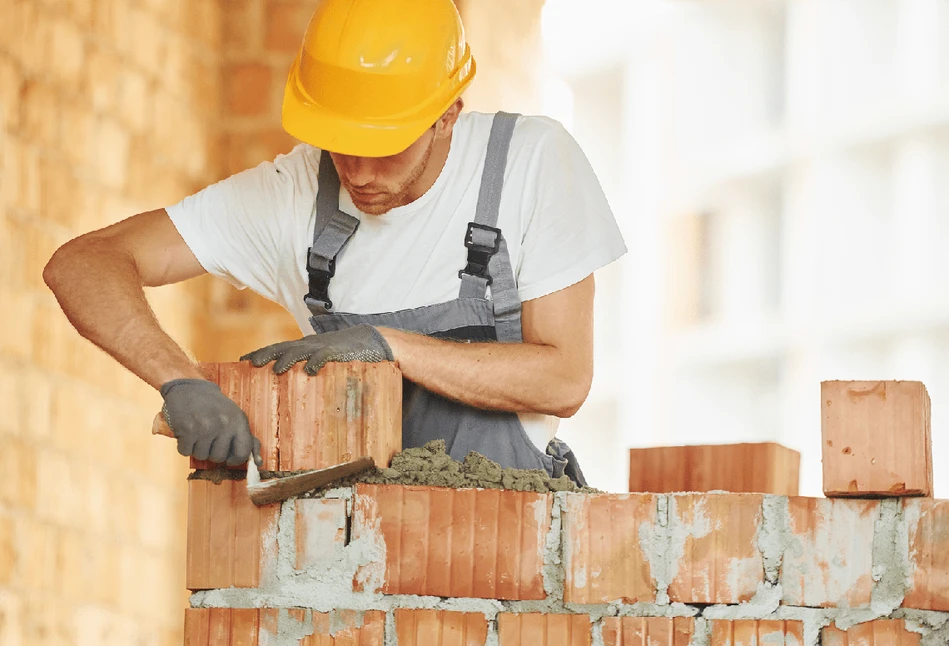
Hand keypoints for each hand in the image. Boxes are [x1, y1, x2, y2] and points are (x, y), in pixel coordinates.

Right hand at [160, 379, 261, 465]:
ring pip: (201, 456)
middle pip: (219, 458)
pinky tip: (187, 432)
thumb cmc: (214, 406)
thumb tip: (258, 462)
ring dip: (197, 448)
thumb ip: (248, 440)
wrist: (189, 388)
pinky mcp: (187, 429)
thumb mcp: (235, 417)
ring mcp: (205, 427)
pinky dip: (184, 445)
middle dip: (211, 452)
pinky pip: (185, 452)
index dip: (234, 459)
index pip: (242, 453)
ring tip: (197, 432)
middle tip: (208, 437)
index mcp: (239, 421)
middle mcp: (224, 424)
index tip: (228, 457)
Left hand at [240, 324, 393, 374]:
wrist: (374, 340)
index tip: (242, 361)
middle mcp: (311, 345)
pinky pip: (326, 356)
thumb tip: (295, 386)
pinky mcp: (340, 352)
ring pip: (301, 351)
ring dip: (288, 359)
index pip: (278, 347)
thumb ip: (309, 366)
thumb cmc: (347, 353)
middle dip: (266, 354)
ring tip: (276, 369)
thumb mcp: (324, 357)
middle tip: (250, 363)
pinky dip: (317, 361)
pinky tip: (309, 370)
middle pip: (283, 347)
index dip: (261, 353)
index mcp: (306, 346)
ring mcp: (325, 347)